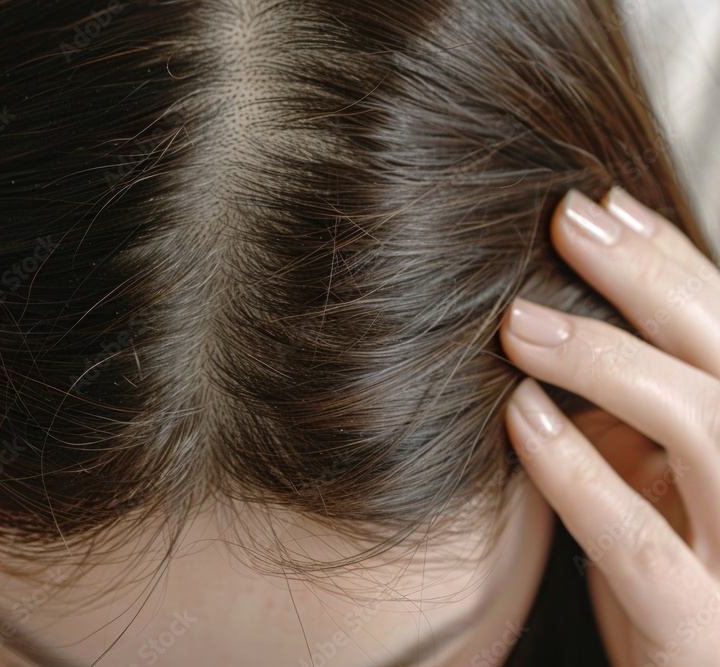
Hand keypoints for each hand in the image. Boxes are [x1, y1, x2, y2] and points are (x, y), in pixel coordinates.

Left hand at [501, 187, 719, 665]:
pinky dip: (578, 471)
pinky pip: (637, 541)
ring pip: (706, 429)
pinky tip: (522, 416)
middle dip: (651, 278)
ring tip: (521, 321)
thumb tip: (559, 304)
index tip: (604, 202)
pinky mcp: (700, 626)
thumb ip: (638, 404)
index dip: (673, 257)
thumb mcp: (666, 476)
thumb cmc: (679, 564)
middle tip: (568, 219)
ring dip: (608, 363)